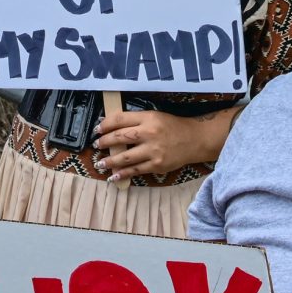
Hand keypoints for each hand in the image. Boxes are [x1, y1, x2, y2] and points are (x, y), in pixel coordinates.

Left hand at [94, 108, 208, 180]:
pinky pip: (136, 170)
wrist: (194, 140)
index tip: (98, 129)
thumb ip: (135, 120)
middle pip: (120, 137)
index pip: (120, 119)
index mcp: (148, 118)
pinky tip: (114, 176)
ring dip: (110, 161)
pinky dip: (123, 174)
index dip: (106, 124)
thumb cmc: (172, 126)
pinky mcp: (157, 165)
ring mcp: (153, 151)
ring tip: (100, 163)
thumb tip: (111, 125)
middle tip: (97, 145)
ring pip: (125, 157)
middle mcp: (149, 133)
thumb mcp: (154, 116)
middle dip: (105, 142)